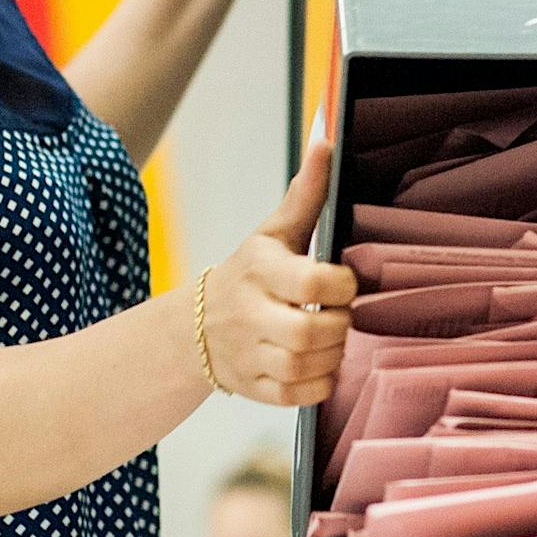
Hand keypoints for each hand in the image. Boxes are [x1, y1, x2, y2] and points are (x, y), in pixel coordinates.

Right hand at [201, 140, 354, 405]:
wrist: (194, 327)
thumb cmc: (250, 273)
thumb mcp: (273, 232)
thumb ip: (305, 192)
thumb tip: (326, 139)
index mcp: (258, 269)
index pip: (312, 282)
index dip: (340, 285)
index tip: (342, 282)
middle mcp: (248, 313)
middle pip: (309, 331)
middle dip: (338, 326)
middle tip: (340, 315)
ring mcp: (247, 354)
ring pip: (304, 366)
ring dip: (331, 355)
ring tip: (331, 337)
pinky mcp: (251, 386)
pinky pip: (296, 397)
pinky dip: (317, 385)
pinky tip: (318, 365)